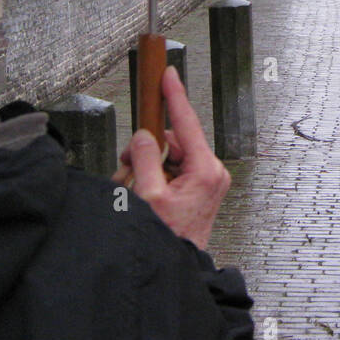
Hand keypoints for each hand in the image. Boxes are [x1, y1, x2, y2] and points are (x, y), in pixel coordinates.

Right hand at [113, 65, 230, 250]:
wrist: (176, 265)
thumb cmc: (169, 239)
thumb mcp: (149, 195)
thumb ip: (145, 159)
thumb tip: (144, 136)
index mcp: (205, 170)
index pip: (187, 123)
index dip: (174, 95)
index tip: (168, 74)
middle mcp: (211, 172)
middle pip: (174, 140)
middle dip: (148, 148)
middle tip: (128, 165)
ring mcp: (207, 181)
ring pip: (170, 154)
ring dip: (148, 164)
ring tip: (136, 186)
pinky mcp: (199, 188)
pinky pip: (172, 168)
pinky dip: (154, 174)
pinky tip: (144, 190)